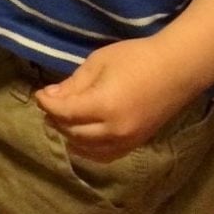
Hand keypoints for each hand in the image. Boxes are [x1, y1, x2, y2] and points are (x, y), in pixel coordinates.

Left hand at [33, 39, 203, 161]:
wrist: (175, 70)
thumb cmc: (136, 58)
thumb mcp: (98, 63)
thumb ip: (74, 83)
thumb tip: (50, 96)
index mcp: (103, 106)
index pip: (65, 113)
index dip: (47, 104)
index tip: (38, 94)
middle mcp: (113, 130)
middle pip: (73, 133)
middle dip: (56, 119)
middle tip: (47, 105)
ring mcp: (126, 141)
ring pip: (87, 149)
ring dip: (69, 136)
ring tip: (60, 120)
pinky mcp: (135, 144)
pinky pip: (105, 155)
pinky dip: (88, 149)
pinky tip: (80, 139)